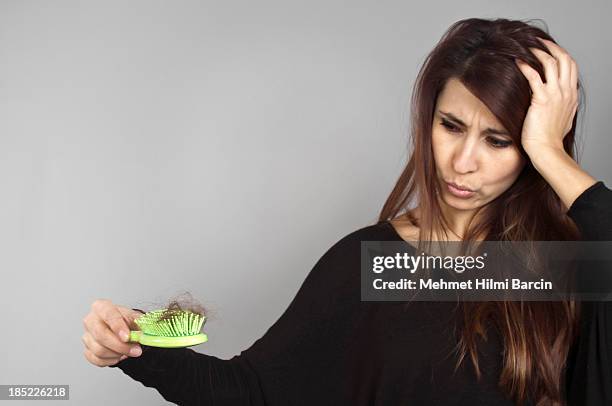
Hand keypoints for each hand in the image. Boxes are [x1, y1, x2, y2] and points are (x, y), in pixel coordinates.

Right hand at [82, 299, 143, 366]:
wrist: (122, 329)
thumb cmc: (126, 321)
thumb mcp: (135, 317)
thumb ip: (140, 323)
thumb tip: (144, 332)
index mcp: (101, 307)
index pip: (108, 315)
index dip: (118, 327)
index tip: (127, 337)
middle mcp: (90, 320)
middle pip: (101, 335)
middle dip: (120, 346)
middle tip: (136, 350)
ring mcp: (87, 336)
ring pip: (99, 350)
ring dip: (118, 354)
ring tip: (129, 351)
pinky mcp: (87, 350)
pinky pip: (97, 360)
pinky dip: (112, 360)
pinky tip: (119, 355)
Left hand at [514, 38, 578, 154]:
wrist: (546, 150)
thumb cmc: (550, 138)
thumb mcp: (562, 118)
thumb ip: (562, 105)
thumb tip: (559, 101)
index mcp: (572, 95)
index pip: (571, 66)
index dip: (561, 54)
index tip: (549, 49)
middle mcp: (566, 92)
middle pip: (564, 59)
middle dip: (552, 47)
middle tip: (539, 41)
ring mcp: (556, 95)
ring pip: (551, 63)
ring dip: (538, 52)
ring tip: (526, 47)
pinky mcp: (542, 99)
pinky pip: (534, 76)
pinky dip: (525, 66)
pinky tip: (517, 62)